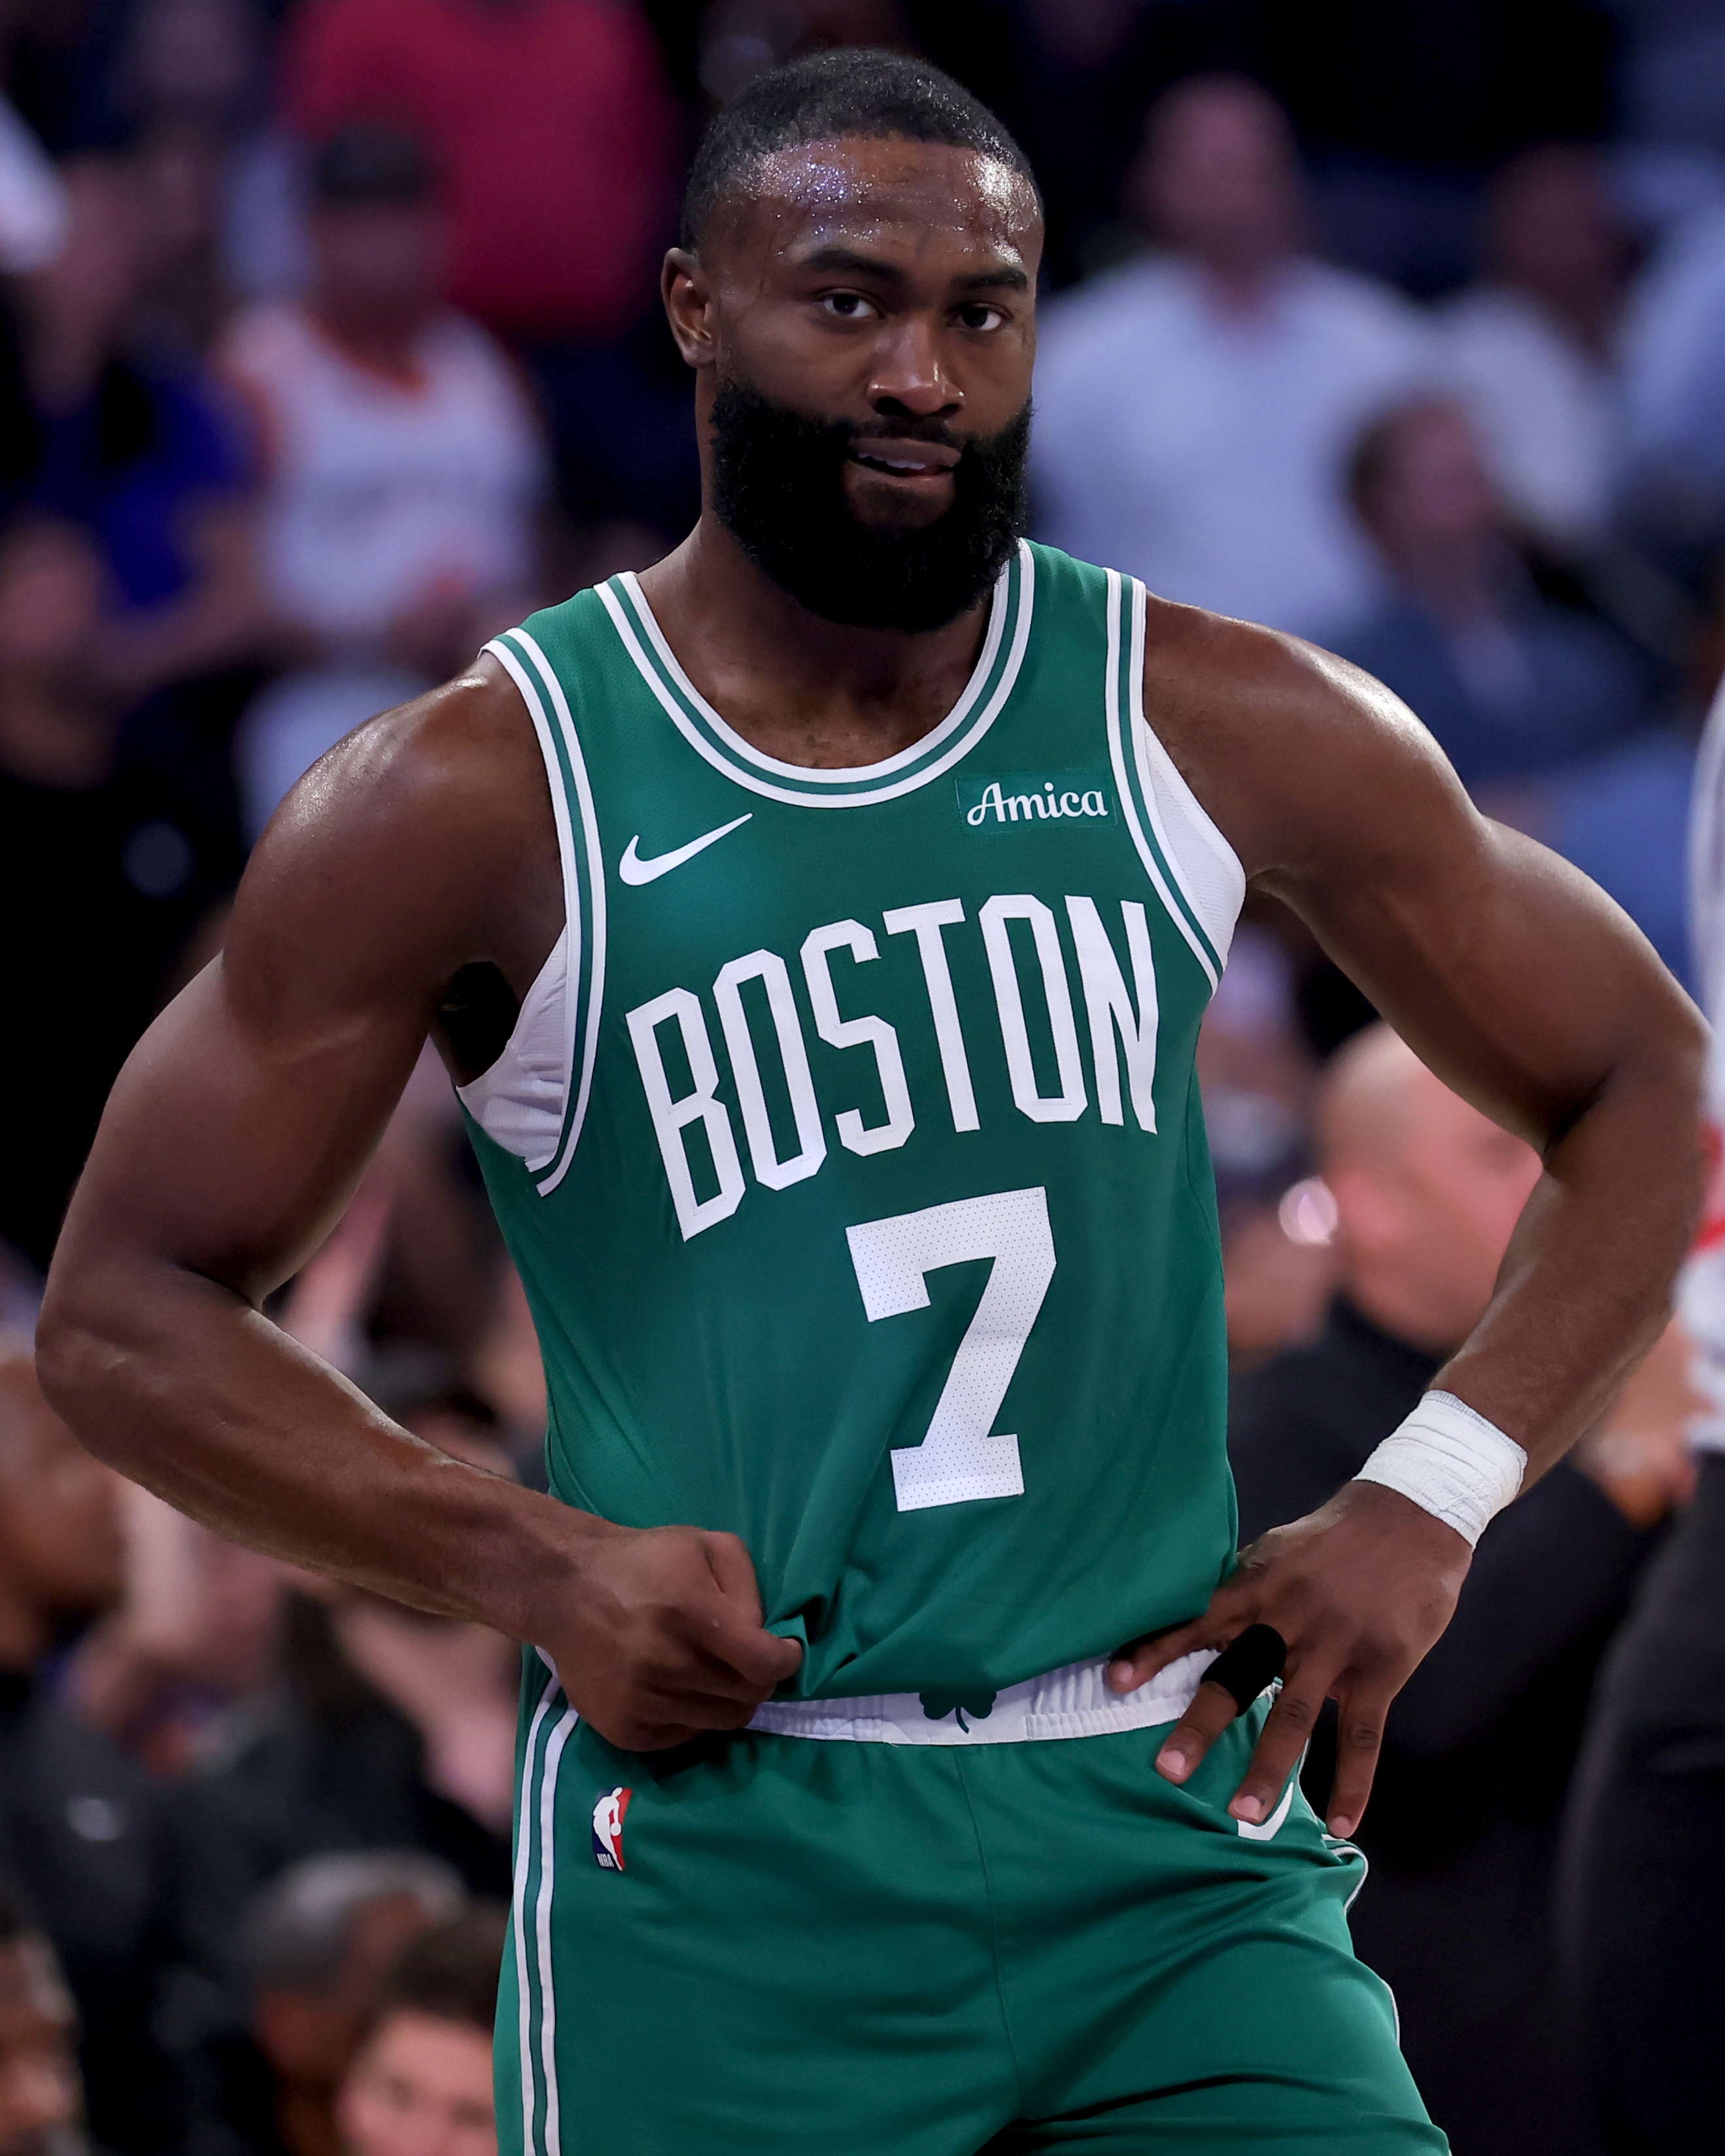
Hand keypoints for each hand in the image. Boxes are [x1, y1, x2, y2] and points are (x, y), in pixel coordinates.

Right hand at [541, 1522, 802, 1750]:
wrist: (566, 1590)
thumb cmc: (645, 1562)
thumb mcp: (705, 1546)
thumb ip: (747, 1586)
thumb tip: (763, 1636)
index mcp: (689, 1613)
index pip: (762, 1664)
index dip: (785, 1660)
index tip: (785, 1652)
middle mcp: (665, 1663)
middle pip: (747, 1698)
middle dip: (758, 1680)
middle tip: (747, 1661)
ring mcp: (642, 1702)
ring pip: (721, 1723)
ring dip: (728, 1700)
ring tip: (712, 1673)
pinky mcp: (624, 1729)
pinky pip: (685, 1737)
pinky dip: (694, 1717)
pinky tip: (679, 1687)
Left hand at [1105, 1480, 1470, 1835]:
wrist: (1413, 1518)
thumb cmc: (1334, 1538)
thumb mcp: (1278, 1550)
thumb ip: (1242, 1592)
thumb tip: (1194, 1622)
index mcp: (1259, 1584)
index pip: (1197, 1619)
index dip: (1156, 1648)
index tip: (1116, 1680)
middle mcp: (1291, 1617)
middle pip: (1239, 1674)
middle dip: (1202, 1723)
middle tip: (1167, 1770)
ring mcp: (1337, 1646)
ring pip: (1295, 1715)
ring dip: (1269, 1769)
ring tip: (1243, 1812)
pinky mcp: (1381, 1669)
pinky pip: (1362, 1736)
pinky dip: (1352, 1783)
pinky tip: (1339, 1824)